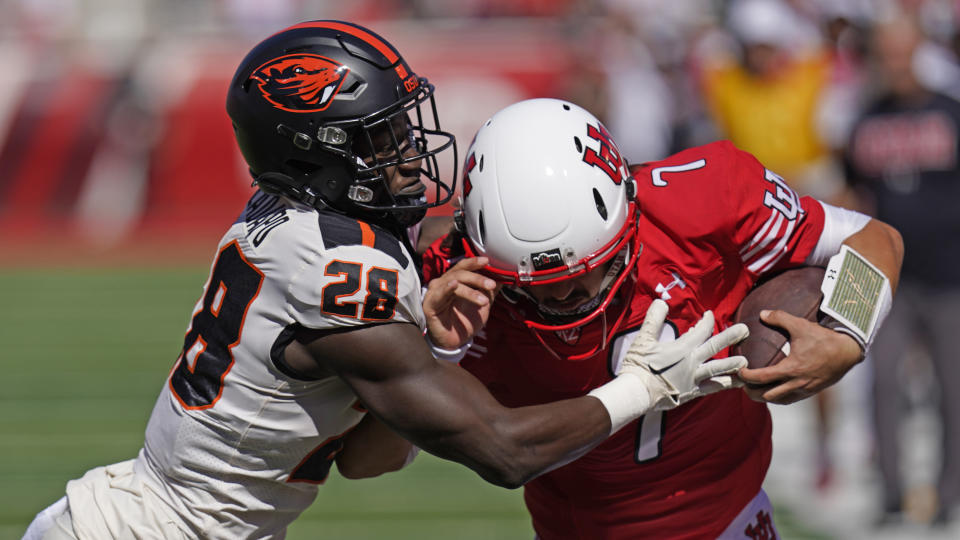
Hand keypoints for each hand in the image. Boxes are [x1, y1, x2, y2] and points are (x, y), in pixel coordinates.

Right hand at [423, 257, 498, 348]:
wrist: (456, 343)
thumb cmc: (465, 322)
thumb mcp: (483, 304)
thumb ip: (490, 290)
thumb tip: (502, 277)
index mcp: (454, 281)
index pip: (463, 267)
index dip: (474, 262)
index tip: (487, 261)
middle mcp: (443, 284)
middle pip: (460, 273)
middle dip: (477, 278)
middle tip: (491, 285)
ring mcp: (435, 293)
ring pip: (452, 283)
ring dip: (470, 290)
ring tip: (483, 301)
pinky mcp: (430, 305)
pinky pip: (438, 295)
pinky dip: (447, 288)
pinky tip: (454, 285)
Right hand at [622, 299, 748, 410]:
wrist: (637, 392)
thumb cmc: (638, 365)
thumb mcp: (643, 339)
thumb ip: (654, 319)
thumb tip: (661, 302)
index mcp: (682, 348)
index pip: (700, 330)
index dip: (707, 320)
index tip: (710, 315)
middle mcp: (692, 362)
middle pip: (715, 346)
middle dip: (731, 336)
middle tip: (745, 329)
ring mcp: (694, 378)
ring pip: (718, 369)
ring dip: (733, 364)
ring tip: (746, 361)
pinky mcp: (692, 392)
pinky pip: (712, 388)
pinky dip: (724, 384)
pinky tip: (735, 383)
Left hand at [738, 309, 863, 403]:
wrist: (848, 352)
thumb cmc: (824, 339)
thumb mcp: (801, 325)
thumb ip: (780, 318)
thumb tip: (762, 313)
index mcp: (791, 369)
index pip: (761, 378)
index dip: (746, 376)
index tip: (739, 370)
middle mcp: (797, 383)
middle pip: (766, 396)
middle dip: (751, 392)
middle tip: (742, 384)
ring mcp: (805, 390)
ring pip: (779, 400)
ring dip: (764, 396)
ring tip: (755, 389)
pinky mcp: (811, 391)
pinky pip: (791, 399)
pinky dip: (779, 397)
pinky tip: (774, 390)